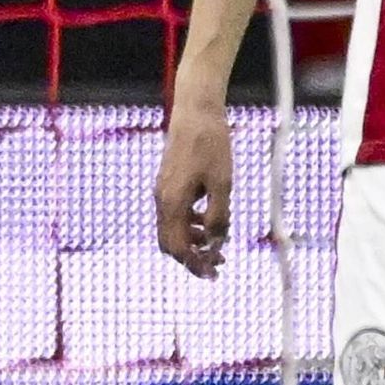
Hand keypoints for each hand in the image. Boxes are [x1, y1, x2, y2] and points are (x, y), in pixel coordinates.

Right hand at [156, 102, 236, 275]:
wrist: (196, 112)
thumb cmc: (211, 144)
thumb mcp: (222, 183)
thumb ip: (218, 215)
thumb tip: (217, 243)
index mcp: (172, 202)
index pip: (177, 247)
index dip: (195, 263)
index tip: (214, 272)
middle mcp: (163, 200)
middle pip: (170, 243)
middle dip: (192, 258)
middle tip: (217, 265)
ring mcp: (164, 192)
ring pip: (173, 230)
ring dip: (194, 242)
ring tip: (219, 246)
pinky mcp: (170, 184)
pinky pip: (176, 215)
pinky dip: (192, 225)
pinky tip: (211, 221)